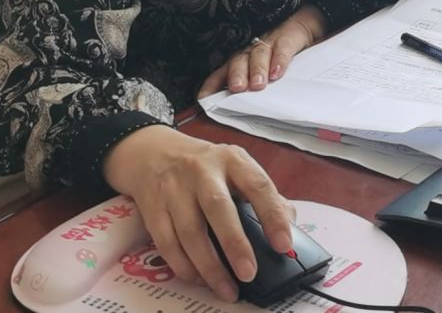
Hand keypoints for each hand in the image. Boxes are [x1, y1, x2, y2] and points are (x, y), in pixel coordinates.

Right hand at [102, 127, 294, 302]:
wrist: (152, 152)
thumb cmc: (205, 167)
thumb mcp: (235, 167)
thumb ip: (262, 193)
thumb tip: (290, 223)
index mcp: (232, 160)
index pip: (257, 185)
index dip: (272, 215)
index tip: (284, 245)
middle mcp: (202, 170)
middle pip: (218, 207)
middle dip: (235, 243)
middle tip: (249, 274)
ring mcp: (174, 188)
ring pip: (190, 231)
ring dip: (209, 266)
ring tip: (227, 289)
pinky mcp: (153, 207)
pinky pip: (167, 243)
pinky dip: (183, 266)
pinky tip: (199, 279)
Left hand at [196, 6, 327, 99]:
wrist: (305, 27)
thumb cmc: (281, 57)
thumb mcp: (267, 74)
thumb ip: (255, 92)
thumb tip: (242, 117)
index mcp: (243, 62)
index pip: (222, 72)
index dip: (212, 84)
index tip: (203, 98)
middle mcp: (252, 51)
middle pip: (239, 61)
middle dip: (236, 75)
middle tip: (237, 88)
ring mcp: (270, 43)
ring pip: (258, 54)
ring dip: (256, 69)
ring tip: (258, 85)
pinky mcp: (288, 38)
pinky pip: (283, 48)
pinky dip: (279, 59)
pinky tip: (277, 72)